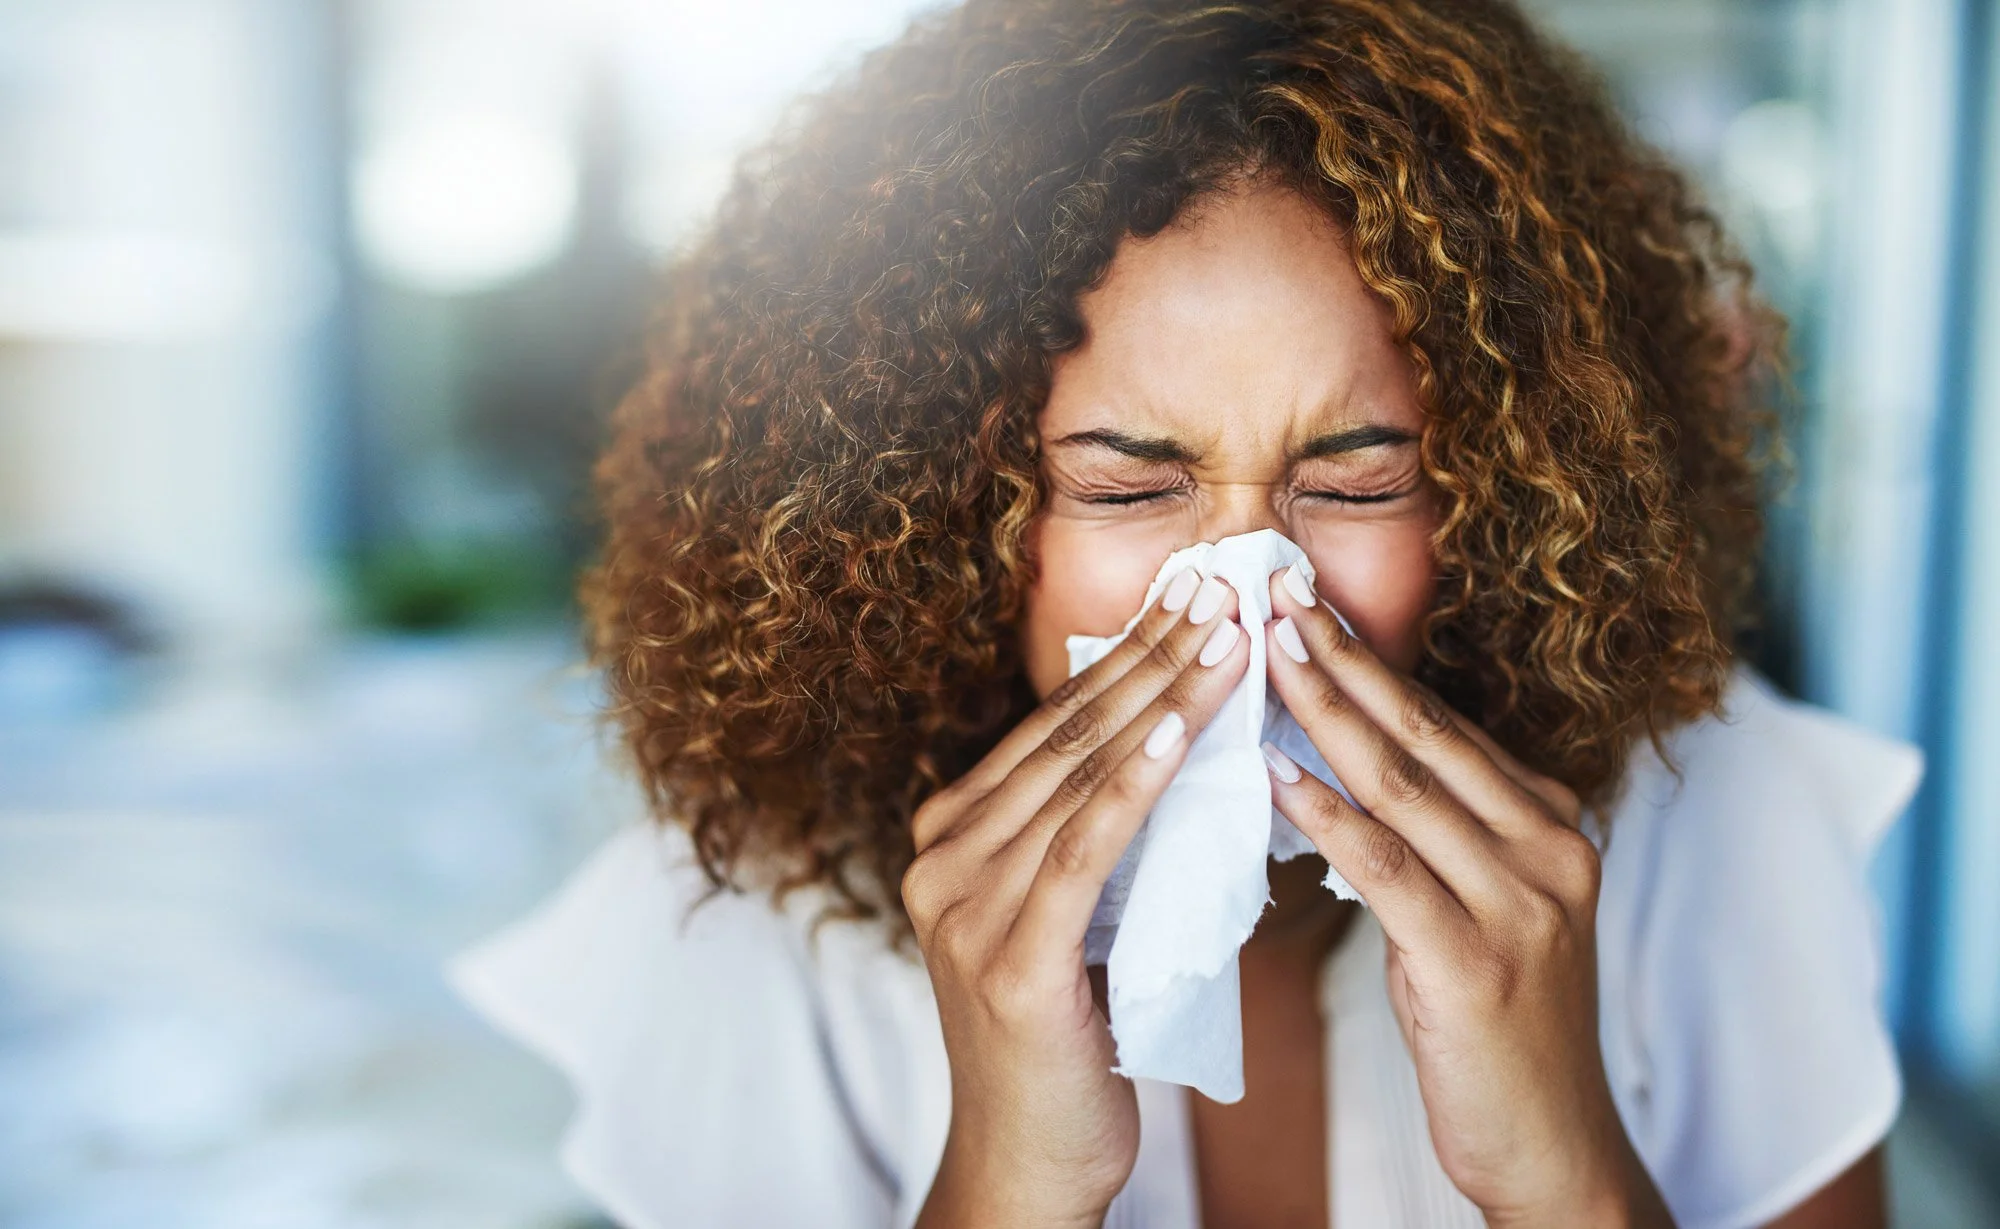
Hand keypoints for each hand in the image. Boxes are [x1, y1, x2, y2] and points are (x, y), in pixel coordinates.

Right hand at [905, 569, 1251, 1228]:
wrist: (1030, 1162)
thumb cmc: (1064, 1040)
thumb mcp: (1070, 916)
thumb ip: (1089, 835)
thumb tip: (1170, 740)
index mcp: (951, 839)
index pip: (1052, 727)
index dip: (1125, 656)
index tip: (1192, 598)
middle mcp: (942, 859)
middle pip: (1064, 736)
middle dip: (1150, 655)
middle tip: (1220, 590)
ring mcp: (965, 907)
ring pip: (1078, 777)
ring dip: (1161, 699)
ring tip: (1225, 640)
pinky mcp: (1008, 959)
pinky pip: (1083, 849)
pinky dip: (1135, 783)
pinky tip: (1182, 731)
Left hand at [1258, 564, 1673, 1228]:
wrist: (1552, 1147)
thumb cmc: (1495, 1026)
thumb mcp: (1478, 908)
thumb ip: (1432, 834)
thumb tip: (1337, 757)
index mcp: (1551, 824)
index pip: (1445, 723)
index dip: (1370, 659)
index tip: (1304, 602)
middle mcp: (1549, 848)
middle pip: (1425, 733)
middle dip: (1343, 657)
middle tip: (1275, 589)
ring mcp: (1522, 903)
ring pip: (1404, 784)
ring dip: (1325, 710)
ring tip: (1264, 651)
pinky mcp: (1476, 961)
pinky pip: (1387, 867)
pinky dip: (1328, 813)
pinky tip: (1274, 773)